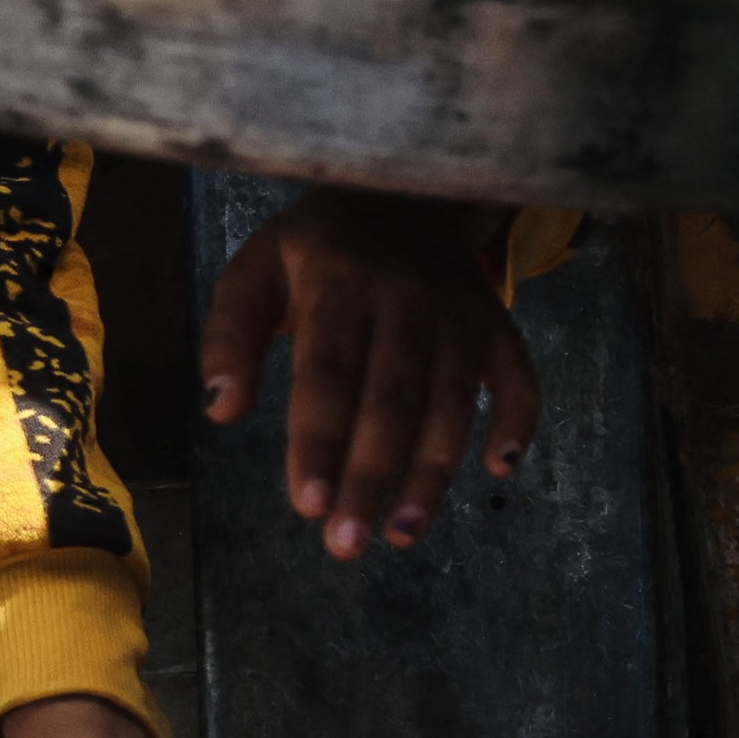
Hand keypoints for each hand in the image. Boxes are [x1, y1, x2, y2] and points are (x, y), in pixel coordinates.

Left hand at [201, 188, 538, 559]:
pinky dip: (517, 421)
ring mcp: (459, 314)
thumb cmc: (317, 248)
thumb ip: (230, 336)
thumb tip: (220, 410)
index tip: (307, 504)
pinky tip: (500, 470)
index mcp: (339, 284)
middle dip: (370, 477)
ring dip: (432, 474)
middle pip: (392, 402)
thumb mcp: (255, 269)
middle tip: (346, 543)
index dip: (320, 441)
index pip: (329, 375)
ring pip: (452, 403)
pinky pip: (518, 376)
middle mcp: (406, 300)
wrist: (404, 194)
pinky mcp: (496, 324)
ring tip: (403, 533)